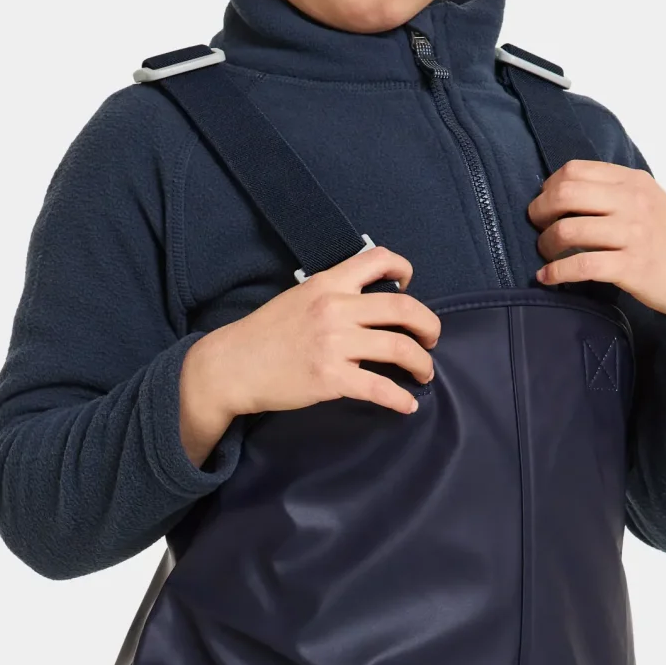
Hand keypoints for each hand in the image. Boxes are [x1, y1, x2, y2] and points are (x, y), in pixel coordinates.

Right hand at [178, 241, 439, 463]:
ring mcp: (334, 344)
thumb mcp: (298, 297)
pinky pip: (379, 388)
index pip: (378, 259)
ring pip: (399, 348)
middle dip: (429, 325)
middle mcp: (336, 308)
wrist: (233, 365)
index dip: (404, 270)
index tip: (410, 287)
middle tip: (432, 338)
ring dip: (422, 363)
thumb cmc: (265, 334)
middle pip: (403, 308)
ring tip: (424, 372)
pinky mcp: (331, 378)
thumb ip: (332, 294)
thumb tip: (366, 301)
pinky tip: (407, 404)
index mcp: (328, 283)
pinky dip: (400, 398)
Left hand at [528, 160, 665, 331]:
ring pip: (567, 230)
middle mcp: (632, 202)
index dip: (549, 188)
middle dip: (539, 213)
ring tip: (546, 256)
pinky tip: (547, 278)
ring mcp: (633, 234)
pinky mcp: (632, 267)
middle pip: (564, 195)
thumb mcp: (650, 202)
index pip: (574, 170)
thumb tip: (565, 194)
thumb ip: (615, 193)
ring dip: (545, 245)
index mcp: (633, 181)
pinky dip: (555, 273)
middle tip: (538, 228)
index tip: (545, 206)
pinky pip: (580, 266)